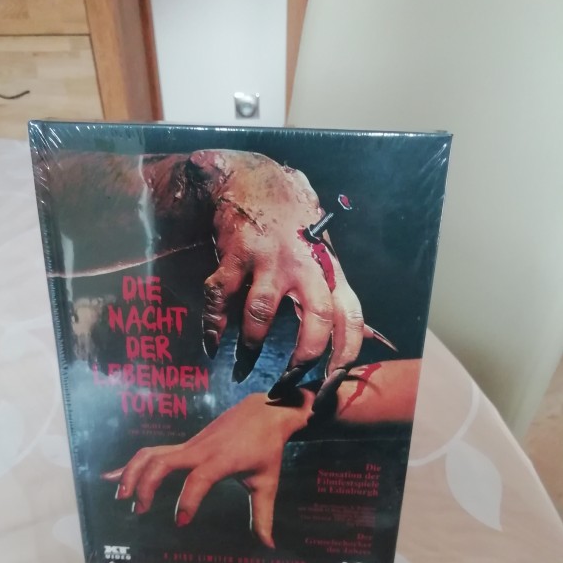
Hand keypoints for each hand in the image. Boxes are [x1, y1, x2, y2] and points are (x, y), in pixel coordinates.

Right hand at [101, 392, 313, 547]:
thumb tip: (267, 546)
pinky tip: (111, 476)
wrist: (264, 412)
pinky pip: (153, 451)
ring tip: (121, 496)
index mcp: (222, 459)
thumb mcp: (267, 481)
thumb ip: (263, 515)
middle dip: (147, 484)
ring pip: (152, 453)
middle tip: (141, 510)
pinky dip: (132, 464)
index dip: (188, 500)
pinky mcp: (185, 444)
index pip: (199, 478)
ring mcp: (190, 445)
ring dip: (133, 472)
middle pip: (163, 461)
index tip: (181, 522)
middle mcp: (200, 450)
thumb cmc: (266, 448)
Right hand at [188, 150, 369, 396]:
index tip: (331, 384)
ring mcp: (269, 259)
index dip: (345, 355)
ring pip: (262, 314)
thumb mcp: (321, 254)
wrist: (254, 178)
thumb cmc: (292, 223)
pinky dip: (213, 326)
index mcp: (329, 270)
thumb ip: (331, 291)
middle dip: (301, 360)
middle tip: (285, 383)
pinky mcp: (236, 254)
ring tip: (242, 365)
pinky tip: (211, 344)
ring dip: (250, 345)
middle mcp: (305, 266)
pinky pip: (221, 298)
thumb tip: (350, 335)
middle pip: (316, 321)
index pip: (351, 318)